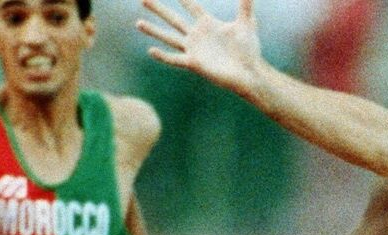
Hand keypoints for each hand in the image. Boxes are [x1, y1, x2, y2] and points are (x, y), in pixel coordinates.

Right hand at [138, 0, 266, 96]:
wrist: (249, 73)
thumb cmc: (249, 50)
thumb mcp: (246, 24)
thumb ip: (246, 5)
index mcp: (207, 24)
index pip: (190, 6)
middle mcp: (197, 35)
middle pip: (173, 19)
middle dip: (158, 9)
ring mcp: (193, 49)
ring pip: (169, 37)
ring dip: (154, 31)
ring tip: (138, 23)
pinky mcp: (194, 63)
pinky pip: (175, 59)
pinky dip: (163, 56)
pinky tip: (151, 50)